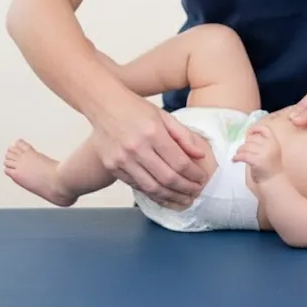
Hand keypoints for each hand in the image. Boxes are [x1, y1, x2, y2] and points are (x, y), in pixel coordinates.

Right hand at [90, 89, 206, 208]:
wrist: (104, 105)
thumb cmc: (137, 108)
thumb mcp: (164, 115)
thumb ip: (183, 136)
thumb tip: (200, 156)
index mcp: (153, 132)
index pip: (179, 161)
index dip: (193, 174)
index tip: (202, 179)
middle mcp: (137, 148)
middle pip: (167, 178)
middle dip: (185, 189)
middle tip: (196, 193)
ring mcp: (122, 160)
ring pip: (152, 187)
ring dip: (171, 197)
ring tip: (184, 200)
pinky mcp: (112, 167)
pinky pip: (136, 186)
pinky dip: (153, 194)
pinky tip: (164, 196)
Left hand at [233, 125, 281, 182]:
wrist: (273, 179)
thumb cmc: (270, 165)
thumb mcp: (270, 150)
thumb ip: (262, 142)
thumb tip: (247, 134)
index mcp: (274, 141)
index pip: (265, 129)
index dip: (256, 128)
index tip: (249, 132)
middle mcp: (270, 145)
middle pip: (252, 139)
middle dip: (245, 144)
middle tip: (241, 149)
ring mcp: (264, 153)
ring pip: (247, 147)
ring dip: (239, 150)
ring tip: (238, 154)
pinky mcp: (257, 161)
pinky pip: (244, 156)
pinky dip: (237, 157)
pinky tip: (235, 159)